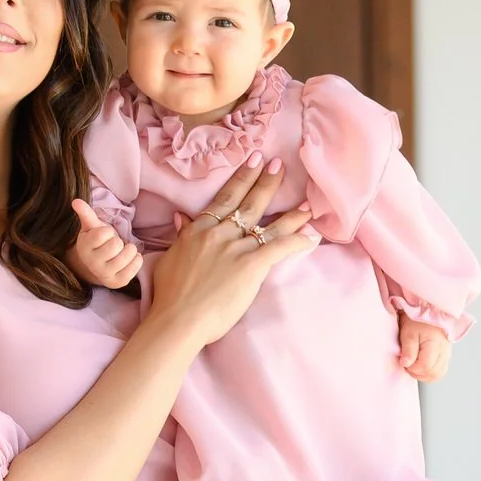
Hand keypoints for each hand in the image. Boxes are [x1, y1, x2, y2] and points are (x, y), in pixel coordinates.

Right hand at [71, 198, 142, 289]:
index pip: (103, 234)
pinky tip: (130, 258)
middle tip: (114, 245)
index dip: (108, 232)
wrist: (99, 266)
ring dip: (129, 249)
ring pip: (127, 255)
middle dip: (118, 241)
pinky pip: (136, 265)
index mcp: (85, 247)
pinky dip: (137, 259)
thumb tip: (76, 201)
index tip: (104, 236)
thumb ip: (86, 214)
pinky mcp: (119, 282)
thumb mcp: (90, 227)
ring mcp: (106, 274)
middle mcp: (93, 263)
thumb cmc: (97, 242)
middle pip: (116, 245)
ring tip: (123, 250)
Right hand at [145, 156, 320, 349]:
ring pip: (269, 225)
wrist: (178, 318)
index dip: (242, 179)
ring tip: (306, 204)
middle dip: (266, 182)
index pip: (224, 198)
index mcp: (199, 230)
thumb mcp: (170, 257)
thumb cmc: (170, 295)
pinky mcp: (251, 266)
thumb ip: (181, 235)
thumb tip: (181, 218)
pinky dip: (296, 241)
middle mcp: (220, 233)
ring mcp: (236, 248)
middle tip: (280, 164)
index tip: (254, 162)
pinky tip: (310, 236)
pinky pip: (279, 248)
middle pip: (248, 202)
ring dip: (290, 214)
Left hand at [398, 318, 450, 382]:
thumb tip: (406, 364)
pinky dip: (430, 372)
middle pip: (432, 373)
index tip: (404, 361)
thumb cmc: (417, 320)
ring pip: (437, 374)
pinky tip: (422, 366)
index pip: (425, 366)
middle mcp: (444, 351)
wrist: (427, 310)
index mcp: (435, 344)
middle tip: (408, 364)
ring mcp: (446, 354)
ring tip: (414, 365)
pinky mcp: (446, 355)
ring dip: (424, 374)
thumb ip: (408, 349)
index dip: (412, 368)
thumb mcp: (409, 332)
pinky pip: (440, 370)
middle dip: (417, 373)